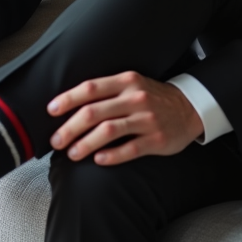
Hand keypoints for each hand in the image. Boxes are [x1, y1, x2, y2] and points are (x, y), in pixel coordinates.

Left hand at [47, 71, 203, 165]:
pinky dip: (111, 156)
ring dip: (85, 144)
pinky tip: (98, 160)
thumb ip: (106, 92)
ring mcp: (147, 119)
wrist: (190, 108)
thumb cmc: (152, 98)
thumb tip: (70, 106)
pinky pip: (130, 149)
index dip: (68, 99)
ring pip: (109, 131)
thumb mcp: (131, 85)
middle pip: (94, 112)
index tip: (51, 110)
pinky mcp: (157, 140)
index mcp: (126, 82)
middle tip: (56, 140)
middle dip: (70, 128)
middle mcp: (135, 98)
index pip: (90, 88)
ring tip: (72, 154)